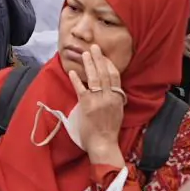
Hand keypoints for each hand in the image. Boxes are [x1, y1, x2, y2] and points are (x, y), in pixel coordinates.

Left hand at [64, 40, 128, 167]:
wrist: (103, 143)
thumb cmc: (109, 129)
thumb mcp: (118, 111)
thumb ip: (115, 98)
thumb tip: (112, 88)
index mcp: (118, 98)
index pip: (115, 76)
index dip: (108, 64)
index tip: (103, 55)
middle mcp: (109, 97)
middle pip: (105, 73)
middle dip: (99, 58)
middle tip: (93, 47)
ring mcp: (98, 101)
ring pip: (94, 78)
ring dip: (89, 65)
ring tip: (84, 54)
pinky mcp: (87, 106)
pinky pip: (81, 89)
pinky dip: (76, 80)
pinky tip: (71, 72)